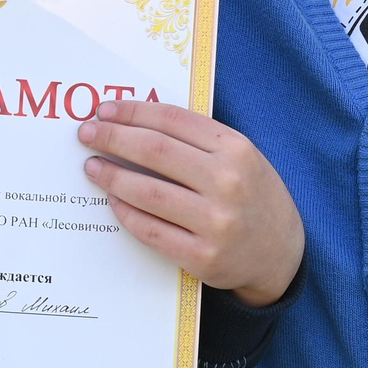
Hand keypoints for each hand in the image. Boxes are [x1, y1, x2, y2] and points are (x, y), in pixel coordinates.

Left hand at [78, 101, 302, 307]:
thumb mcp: (240, 157)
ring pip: (148, 192)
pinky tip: (112, 201)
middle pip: (154, 151)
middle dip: (113, 138)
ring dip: (112, 176)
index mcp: (236, 149)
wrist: (281, 254)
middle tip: (87, 133)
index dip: (133, 112)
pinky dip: (126, 213)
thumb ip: (199, 140)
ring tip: (92, 166)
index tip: (104, 110)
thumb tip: (136, 121)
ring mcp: (216, 222)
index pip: (173, 120)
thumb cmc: (252, 195)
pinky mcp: (203, 257)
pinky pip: (152, 230)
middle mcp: (228, 182)